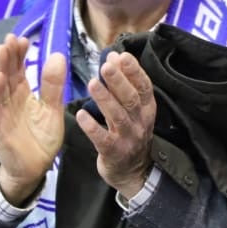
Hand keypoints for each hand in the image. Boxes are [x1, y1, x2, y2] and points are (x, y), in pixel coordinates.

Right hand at [0, 35, 66, 205]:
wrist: (34, 169)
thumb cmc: (40, 139)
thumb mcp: (52, 109)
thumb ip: (53, 85)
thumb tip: (57, 55)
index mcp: (20, 94)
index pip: (17, 69)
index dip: (19, 54)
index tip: (23, 38)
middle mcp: (7, 100)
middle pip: (5, 73)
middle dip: (7, 55)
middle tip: (11, 38)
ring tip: (2, 50)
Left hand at [77, 52, 156, 197]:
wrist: (133, 172)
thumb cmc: (129, 132)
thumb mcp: (133, 109)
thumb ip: (124, 84)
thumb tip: (114, 56)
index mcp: (146, 108)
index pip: (143, 86)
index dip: (134, 71)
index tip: (121, 55)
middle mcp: (140, 122)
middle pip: (131, 99)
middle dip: (118, 81)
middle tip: (105, 66)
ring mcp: (128, 138)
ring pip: (118, 117)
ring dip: (105, 99)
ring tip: (92, 84)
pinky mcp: (114, 153)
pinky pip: (103, 139)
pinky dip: (92, 127)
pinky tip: (80, 115)